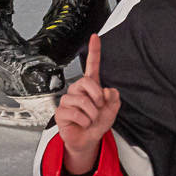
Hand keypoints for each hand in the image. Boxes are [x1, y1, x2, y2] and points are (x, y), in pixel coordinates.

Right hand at [54, 35, 120, 175]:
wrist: (89, 139)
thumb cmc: (99, 122)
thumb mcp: (112, 109)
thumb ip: (114, 98)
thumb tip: (106, 90)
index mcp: (91, 86)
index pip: (93, 65)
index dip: (94, 50)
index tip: (95, 36)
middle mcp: (78, 90)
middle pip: (87, 82)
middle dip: (97, 97)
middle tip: (98, 108)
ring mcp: (68, 100)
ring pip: (82, 101)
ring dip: (92, 114)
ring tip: (90, 119)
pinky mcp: (61, 112)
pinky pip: (75, 113)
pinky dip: (84, 121)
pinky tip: (82, 123)